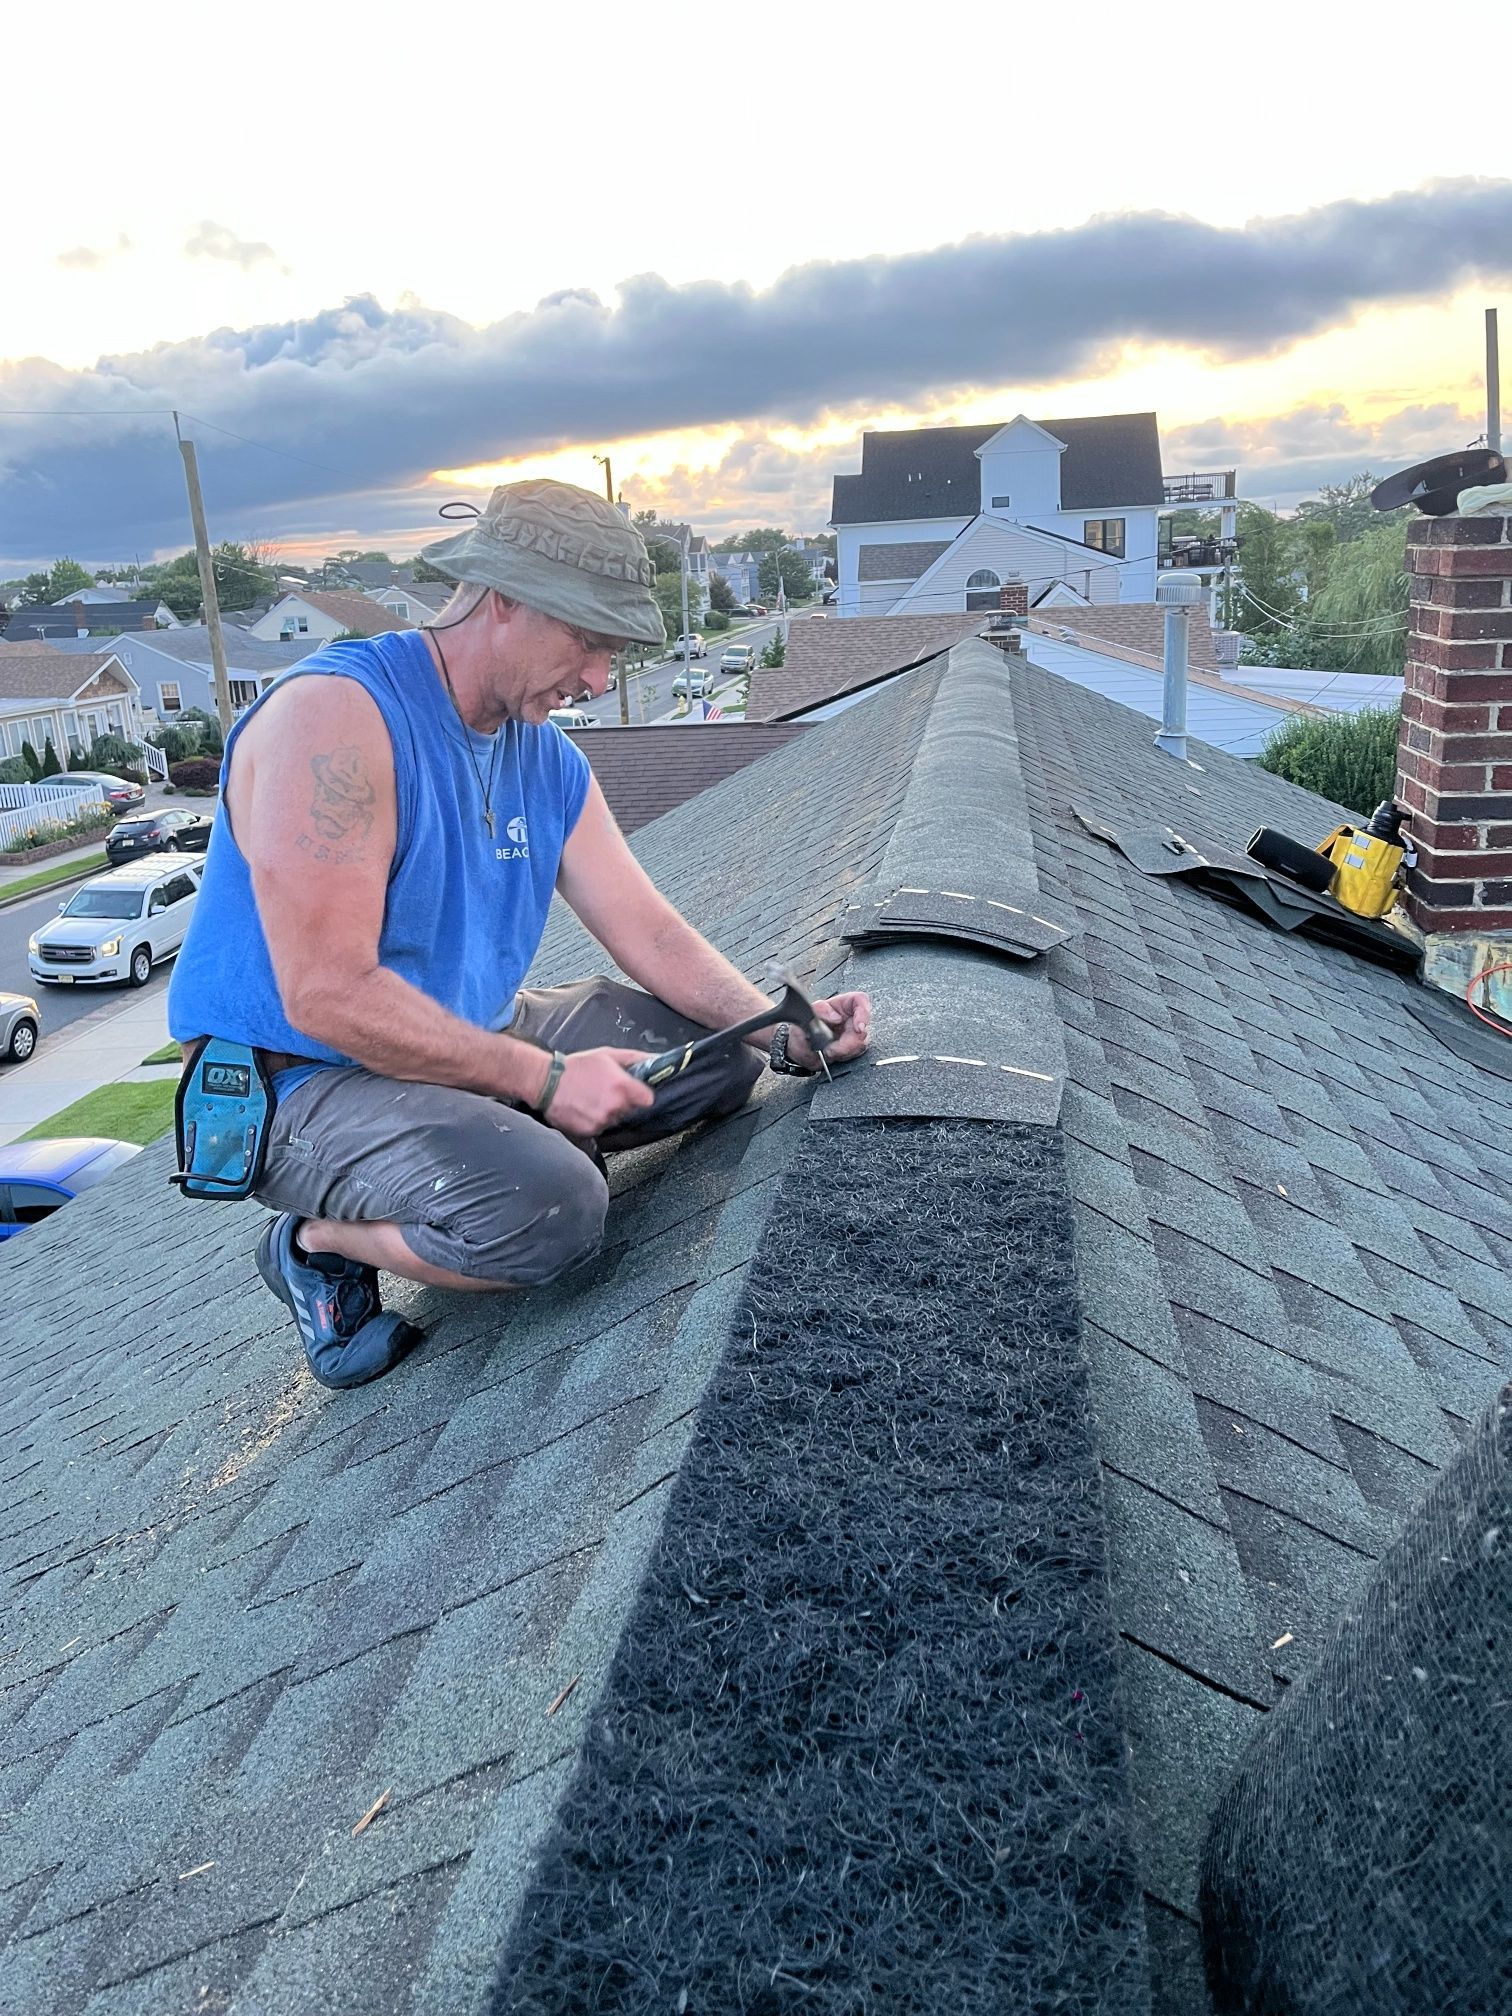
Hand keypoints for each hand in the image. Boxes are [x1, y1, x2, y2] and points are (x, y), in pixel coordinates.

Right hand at [540, 1046, 654, 1136]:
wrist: (545, 1082)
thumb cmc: (575, 1067)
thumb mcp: (607, 1055)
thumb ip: (635, 1059)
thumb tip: (655, 1061)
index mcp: (622, 1086)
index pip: (648, 1100)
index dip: (641, 1095)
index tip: (635, 1092)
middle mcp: (615, 1106)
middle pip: (631, 1110)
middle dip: (622, 1101)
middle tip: (605, 1091)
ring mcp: (603, 1121)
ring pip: (615, 1119)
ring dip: (608, 1112)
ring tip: (591, 1098)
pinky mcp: (590, 1131)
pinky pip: (600, 1128)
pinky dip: (594, 1120)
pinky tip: (584, 1108)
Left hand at [786, 990, 870, 1070]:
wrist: (800, 1052)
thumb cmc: (801, 1031)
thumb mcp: (803, 1017)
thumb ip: (819, 1011)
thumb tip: (836, 1016)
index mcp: (840, 1004)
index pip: (860, 1000)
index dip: (863, 1013)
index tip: (858, 1028)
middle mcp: (849, 1017)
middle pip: (864, 1026)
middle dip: (849, 1042)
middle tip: (833, 1048)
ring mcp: (853, 1032)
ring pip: (861, 1042)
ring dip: (845, 1051)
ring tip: (828, 1051)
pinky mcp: (853, 1047)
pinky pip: (857, 1053)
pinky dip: (844, 1056)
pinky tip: (833, 1055)